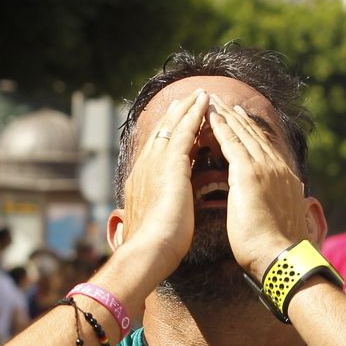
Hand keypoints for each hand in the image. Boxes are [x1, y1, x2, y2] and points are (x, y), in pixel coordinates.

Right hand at [117, 88, 209, 278]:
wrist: (149, 250)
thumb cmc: (152, 247)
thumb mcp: (152, 223)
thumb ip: (155, 212)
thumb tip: (156, 216)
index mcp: (141, 180)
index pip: (156, 150)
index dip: (166, 135)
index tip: (174, 123)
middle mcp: (145, 166)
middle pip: (161, 133)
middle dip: (175, 115)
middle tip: (185, 99)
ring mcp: (156, 163)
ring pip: (173, 127)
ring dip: (187, 109)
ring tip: (199, 94)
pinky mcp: (171, 164)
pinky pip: (184, 132)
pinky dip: (193, 116)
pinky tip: (204, 104)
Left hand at [205, 94, 307, 276]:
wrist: (280, 257)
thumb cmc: (275, 248)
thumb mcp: (278, 219)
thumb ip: (275, 206)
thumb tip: (273, 207)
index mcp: (284, 179)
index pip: (264, 147)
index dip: (250, 131)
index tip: (240, 118)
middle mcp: (277, 168)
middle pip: (254, 135)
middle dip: (237, 117)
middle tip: (223, 102)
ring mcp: (264, 168)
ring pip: (242, 134)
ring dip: (226, 116)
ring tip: (213, 102)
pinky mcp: (249, 174)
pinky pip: (232, 143)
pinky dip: (221, 128)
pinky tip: (211, 117)